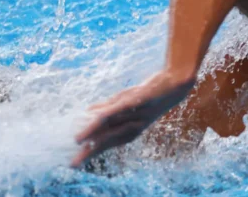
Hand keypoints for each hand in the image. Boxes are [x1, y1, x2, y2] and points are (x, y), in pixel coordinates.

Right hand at [71, 70, 194, 167]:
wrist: (175, 83)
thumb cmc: (150, 94)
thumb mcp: (129, 102)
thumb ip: (108, 108)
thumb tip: (87, 113)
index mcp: (130, 130)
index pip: (107, 144)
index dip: (91, 152)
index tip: (76, 163)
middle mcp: (132, 126)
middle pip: (106, 141)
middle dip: (89, 152)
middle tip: (73, 164)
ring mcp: (133, 114)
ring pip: (109, 126)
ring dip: (92, 134)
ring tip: (76, 142)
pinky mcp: (134, 101)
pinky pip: (114, 111)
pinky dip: (102, 116)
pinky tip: (92, 118)